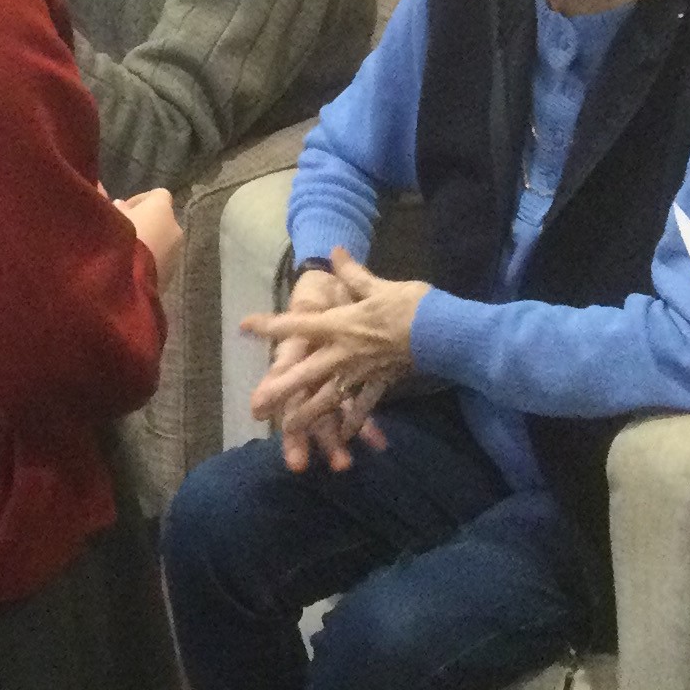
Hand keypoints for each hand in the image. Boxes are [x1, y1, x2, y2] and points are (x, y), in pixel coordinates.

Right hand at [115, 188, 182, 276]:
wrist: (129, 281)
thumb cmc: (118, 240)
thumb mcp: (110, 217)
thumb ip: (116, 208)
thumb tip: (119, 205)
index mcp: (162, 209)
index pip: (159, 195)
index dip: (140, 200)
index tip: (122, 209)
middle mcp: (175, 228)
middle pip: (161, 220)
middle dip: (144, 224)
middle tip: (121, 232)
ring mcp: (176, 254)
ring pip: (161, 242)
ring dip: (147, 243)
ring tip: (124, 252)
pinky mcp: (171, 275)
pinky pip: (159, 261)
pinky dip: (148, 261)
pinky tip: (130, 268)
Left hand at [242, 250, 420, 436]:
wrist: (444, 333)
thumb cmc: (411, 305)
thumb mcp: (379, 286)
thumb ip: (354, 274)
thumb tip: (336, 251)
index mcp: (340, 325)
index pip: (298, 325)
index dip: (270, 325)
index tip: (245, 326)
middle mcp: (344, 354)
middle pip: (305, 375)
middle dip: (279, 391)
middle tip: (256, 407)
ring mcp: (361, 374)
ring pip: (328, 399)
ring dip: (308, 415)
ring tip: (289, 429)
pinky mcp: (380, 384)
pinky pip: (363, 407)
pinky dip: (355, 422)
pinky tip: (345, 437)